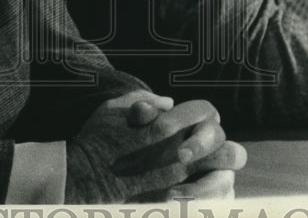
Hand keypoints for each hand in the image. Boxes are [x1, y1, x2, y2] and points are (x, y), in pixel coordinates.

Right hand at [65, 90, 246, 202]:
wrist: (79, 181)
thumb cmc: (96, 142)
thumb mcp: (114, 110)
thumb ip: (143, 101)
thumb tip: (166, 102)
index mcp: (168, 126)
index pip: (206, 113)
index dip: (207, 119)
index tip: (200, 129)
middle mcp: (178, 154)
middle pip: (228, 151)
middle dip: (228, 153)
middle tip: (224, 158)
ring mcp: (178, 184)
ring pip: (224, 182)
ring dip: (223, 181)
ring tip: (218, 182)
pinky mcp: (172, 205)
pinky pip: (206, 206)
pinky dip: (211, 204)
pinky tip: (206, 203)